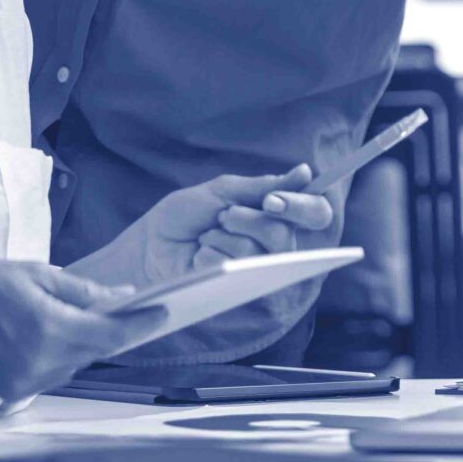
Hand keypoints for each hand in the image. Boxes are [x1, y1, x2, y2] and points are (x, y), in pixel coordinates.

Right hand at [0, 259, 160, 402]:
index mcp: (48, 328)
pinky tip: (50, 334)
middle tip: (128, 310)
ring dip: (82, 343)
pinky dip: (58, 354)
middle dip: (110, 330)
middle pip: (94, 350)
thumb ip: (80, 291)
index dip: (141, 325)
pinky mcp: (10, 389)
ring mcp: (24, 380)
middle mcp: (39, 362)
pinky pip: (50, 373)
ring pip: (73, 363)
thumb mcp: (32, 273)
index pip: (110, 335)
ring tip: (83, 318)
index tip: (164, 314)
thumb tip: (119, 299)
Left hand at [75, 166, 337, 288]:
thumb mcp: (221, 192)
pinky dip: (213, 254)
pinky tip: (199, 256)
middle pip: (287, 235)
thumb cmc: (182, 216)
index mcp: (273, 216)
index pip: (313, 212)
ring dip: (227, 235)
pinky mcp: (237, 288)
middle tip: (223, 215)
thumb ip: (261, 186)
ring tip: (205, 235)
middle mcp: (271, 244)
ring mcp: (255, 268)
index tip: (274, 200)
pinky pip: (237, 267)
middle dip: (251, 220)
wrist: (149, 245)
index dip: (303, 205)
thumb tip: (304, 172)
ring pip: (260, 251)